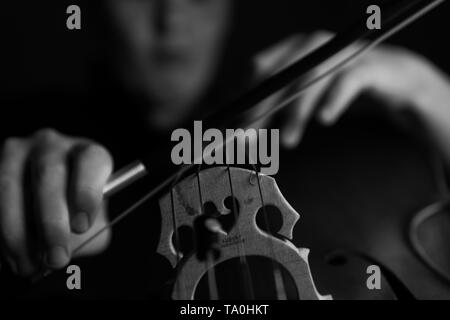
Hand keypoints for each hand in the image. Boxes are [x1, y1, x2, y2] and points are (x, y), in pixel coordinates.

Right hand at [0, 129, 112, 275]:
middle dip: (51, 222)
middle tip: (56, 257)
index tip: (81, 226)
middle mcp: (53, 145)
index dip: (87, 192)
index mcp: (88, 153)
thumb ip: (90, 235)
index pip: (91, 161)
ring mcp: (18, 152)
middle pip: (48, 174)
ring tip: (29, 264)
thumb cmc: (76, 213)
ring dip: (18, 230)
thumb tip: (66, 250)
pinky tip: (11, 254)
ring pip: (10, 185)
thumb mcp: (94, 223)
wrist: (48, 207)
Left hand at [253, 32, 449, 150]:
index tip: (233, 125)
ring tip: (287, 141)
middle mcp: (312, 46)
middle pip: (280, 74)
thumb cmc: (338, 89)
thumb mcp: (302, 97)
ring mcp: (339, 53)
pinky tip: (325, 119)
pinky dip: (335, 99)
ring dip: (296, 112)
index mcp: (292, 50)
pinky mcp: (368, 66)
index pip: (259, 69)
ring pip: (311, 79)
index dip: (244, 96)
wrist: (392, 80)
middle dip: (261, 108)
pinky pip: (349, 81)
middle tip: (248, 137)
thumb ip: (275, 108)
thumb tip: (242, 131)